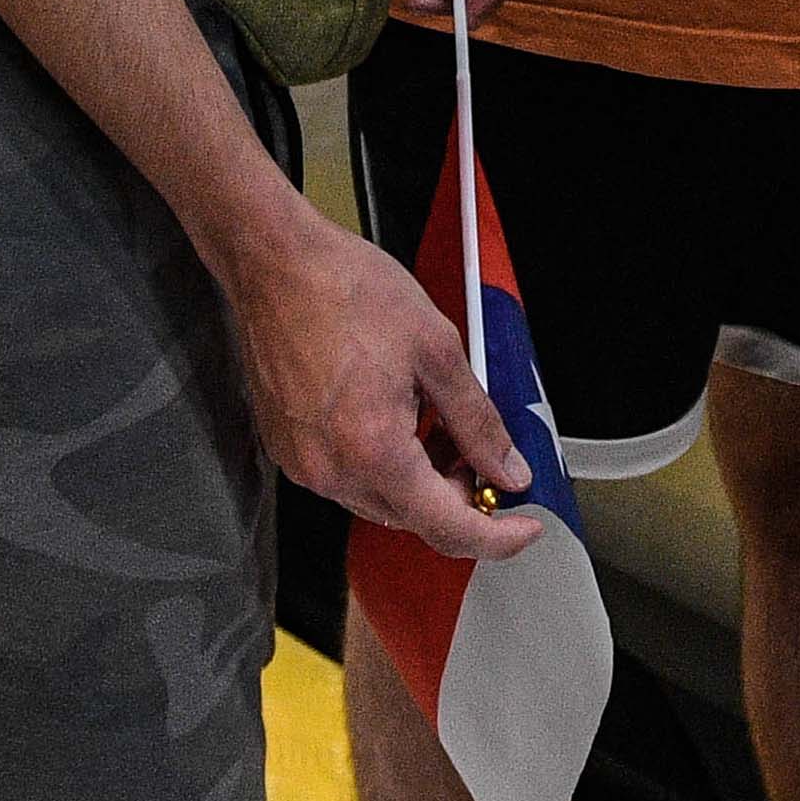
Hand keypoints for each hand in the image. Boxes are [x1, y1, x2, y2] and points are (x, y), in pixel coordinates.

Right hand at [213, 203, 544, 562]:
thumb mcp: (437, 350)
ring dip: (421, 479)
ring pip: (382, 500)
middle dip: (458, 496)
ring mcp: (304, 464)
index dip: (496, 537)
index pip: (447, 527)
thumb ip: (478, 423)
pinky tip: (399, 416)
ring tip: (440, 422)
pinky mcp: (288, 449)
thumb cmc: (346, 290)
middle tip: (483, 451)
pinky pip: (349, 478)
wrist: (275, 263)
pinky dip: (383, 463)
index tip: (524, 528)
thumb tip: (508, 471)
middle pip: (414, 519)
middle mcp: (332, 471)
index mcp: (373, 451)